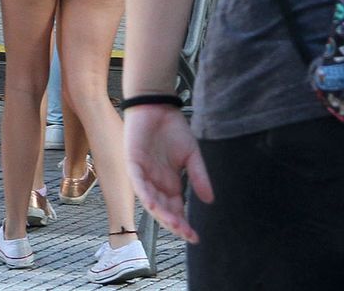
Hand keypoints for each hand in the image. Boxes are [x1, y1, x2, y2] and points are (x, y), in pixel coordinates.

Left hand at [123, 104, 213, 242]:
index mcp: (169, 183)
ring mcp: (143, 174)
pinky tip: (155, 205)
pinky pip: (139, 183)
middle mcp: (155, 183)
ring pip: (150, 201)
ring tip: (173, 224)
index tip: (195, 237)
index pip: (176, 210)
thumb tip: (210, 200)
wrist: (157, 106)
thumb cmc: (172, 129)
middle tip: (186, 233)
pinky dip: (146, 194)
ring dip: (161, 213)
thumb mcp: (191, 155)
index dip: (183, 224)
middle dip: (174, 223)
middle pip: (163, 210)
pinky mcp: (133, 163)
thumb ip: (199, 176)